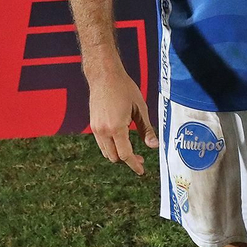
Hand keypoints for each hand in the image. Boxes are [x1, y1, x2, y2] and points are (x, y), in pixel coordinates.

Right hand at [85, 60, 158, 175]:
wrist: (104, 75)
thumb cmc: (124, 88)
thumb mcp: (140, 108)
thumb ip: (146, 129)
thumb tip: (154, 146)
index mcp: (116, 127)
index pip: (125, 154)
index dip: (134, 164)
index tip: (141, 171)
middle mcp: (103, 130)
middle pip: (114, 157)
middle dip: (127, 161)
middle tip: (140, 158)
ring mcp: (95, 128)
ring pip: (106, 152)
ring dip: (118, 155)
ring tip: (130, 150)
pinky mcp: (93, 124)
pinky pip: (101, 143)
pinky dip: (111, 147)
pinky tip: (121, 140)